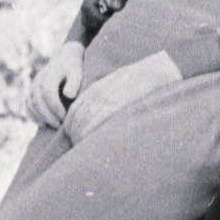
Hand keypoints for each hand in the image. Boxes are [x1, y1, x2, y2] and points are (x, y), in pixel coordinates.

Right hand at [29, 41, 84, 127]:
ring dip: (40, 117)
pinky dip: (32, 115)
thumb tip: (69, 96)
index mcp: (49, 75)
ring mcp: (33, 85)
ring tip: (53, 126)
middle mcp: (38, 80)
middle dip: (48, 115)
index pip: (48, 94)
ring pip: (31, 103)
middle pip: (38, 101)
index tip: (64, 118)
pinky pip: (28, 104)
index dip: (55, 108)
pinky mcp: (32, 91)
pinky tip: (42, 124)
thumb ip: (74, 83)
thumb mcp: (77, 72)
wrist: (64, 57)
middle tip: (59, 126)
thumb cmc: (73, 67)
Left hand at [64, 50, 181, 143]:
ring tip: (81, 145)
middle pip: (76, 118)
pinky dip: (86, 134)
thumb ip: (104, 95)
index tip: (72, 134)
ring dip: (78, 136)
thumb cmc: (136, 81)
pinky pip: (93, 123)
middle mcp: (95, 95)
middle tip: (75, 143)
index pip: (74, 110)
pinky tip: (86, 141)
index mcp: (95, 89)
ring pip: (82, 122)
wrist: (149, 73)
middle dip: (72, 132)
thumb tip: (99, 108)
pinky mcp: (113, 107)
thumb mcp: (115, 84)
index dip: (70, 124)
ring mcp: (104, 101)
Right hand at [80, 0, 132, 35]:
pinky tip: (106, 14)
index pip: (88, 7)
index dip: (96, 16)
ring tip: (108, 17)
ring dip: (94, 18)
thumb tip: (115, 8)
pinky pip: (89, 8)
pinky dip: (95, 15)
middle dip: (94, 19)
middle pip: (84, 10)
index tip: (108, 17)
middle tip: (108, 19)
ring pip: (85, 10)